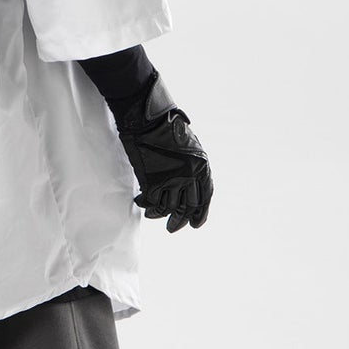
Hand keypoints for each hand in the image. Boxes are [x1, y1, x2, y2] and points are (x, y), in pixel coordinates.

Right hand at [115, 76, 212, 231]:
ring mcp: (172, 178)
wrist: (148, 119)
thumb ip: (191, 166)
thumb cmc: (166, 127)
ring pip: (169, 207)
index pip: (206, 197)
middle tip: (172, 228)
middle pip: (188, 206)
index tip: (195, 224)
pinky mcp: (153, 180)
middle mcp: (190, 175)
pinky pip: (153, 202)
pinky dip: (148, 207)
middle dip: (180, 220)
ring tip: (153, 217)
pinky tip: (142, 204)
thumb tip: (189, 186)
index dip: (201, 213)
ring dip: (160, 215)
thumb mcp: (189, 146)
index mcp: (202, 166)